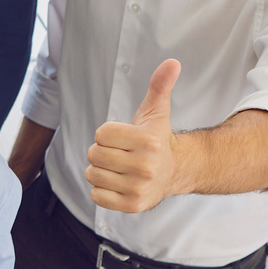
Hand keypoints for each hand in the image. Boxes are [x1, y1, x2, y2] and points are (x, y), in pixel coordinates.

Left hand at [86, 60, 182, 213]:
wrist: (174, 172)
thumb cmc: (157, 138)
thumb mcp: (157, 110)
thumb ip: (160, 85)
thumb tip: (172, 62)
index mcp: (148, 141)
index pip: (101, 133)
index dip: (108, 134)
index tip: (124, 138)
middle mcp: (145, 167)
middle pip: (94, 154)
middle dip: (102, 151)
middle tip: (120, 154)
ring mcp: (139, 188)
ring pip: (92, 174)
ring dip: (100, 170)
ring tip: (119, 168)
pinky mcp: (132, 206)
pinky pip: (96, 195)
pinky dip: (102, 189)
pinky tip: (118, 183)